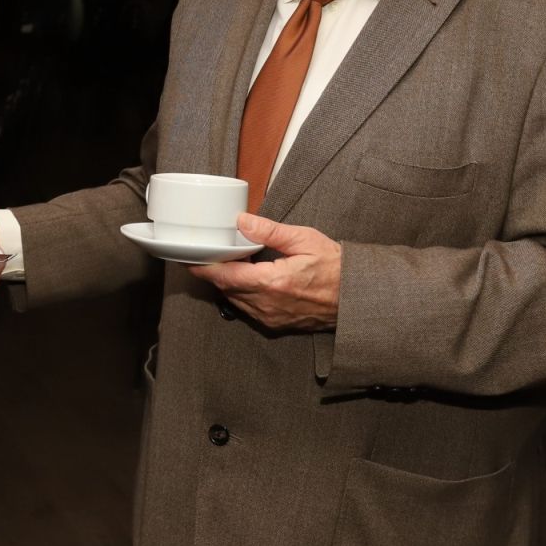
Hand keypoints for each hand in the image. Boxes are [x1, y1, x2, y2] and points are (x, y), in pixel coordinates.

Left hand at [188, 213, 341, 331]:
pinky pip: (248, 309)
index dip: (203, 268)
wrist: (356, 298)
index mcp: (272, 283)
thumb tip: (242, 220)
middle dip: (214, 273)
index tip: (189, 259)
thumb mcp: (304, 240)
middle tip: (207, 254)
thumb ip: (269, 231)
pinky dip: (242, 294)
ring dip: (228, 284)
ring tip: (227, 263)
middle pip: (226, 289)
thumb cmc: (335, 267)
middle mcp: (267, 305)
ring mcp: (271, 318)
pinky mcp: (276, 325)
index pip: (225, 277)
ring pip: (235, 301)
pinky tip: (248, 279)